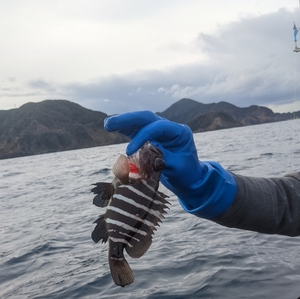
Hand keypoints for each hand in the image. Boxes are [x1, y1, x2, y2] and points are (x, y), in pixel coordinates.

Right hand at [104, 111, 236, 218]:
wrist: (191, 180)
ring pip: (140, 123)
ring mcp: (160, 132)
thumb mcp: (177, 168)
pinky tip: (113, 128)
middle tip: (110, 123)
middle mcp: (169, 129)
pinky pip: (138, 131)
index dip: (142, 136)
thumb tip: (145, 153)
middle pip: (147, 119)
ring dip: (124, 122)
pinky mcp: (153, 139)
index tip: (130, 151)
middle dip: (128, 119)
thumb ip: (162, 158)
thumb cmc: (187, 175)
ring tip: (108, 124)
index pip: (158, 127)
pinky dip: (125, 130)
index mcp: (180, 132)